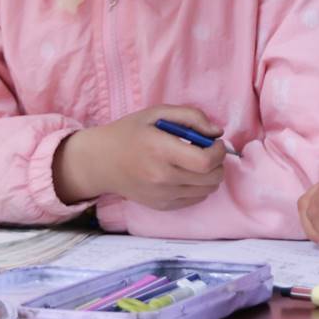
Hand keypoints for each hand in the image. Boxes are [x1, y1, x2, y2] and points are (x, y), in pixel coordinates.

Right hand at [53, 105, 226, 209]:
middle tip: (208, 151)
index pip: (205, 161)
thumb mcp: (156, 113)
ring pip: (206, 191)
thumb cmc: (129, 133)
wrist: (100, 162)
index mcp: (160, 150)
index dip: (218, 152)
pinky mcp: (161, 206)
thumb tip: (216, 132)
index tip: (215, 142)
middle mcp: (161, 177)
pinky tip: (186, 174)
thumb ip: (190, 117)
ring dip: (210, 175)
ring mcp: (161, 195)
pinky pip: (195, 200)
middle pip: (210, 178)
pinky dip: (199, 187)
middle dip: (218, 163)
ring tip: (197, 162)